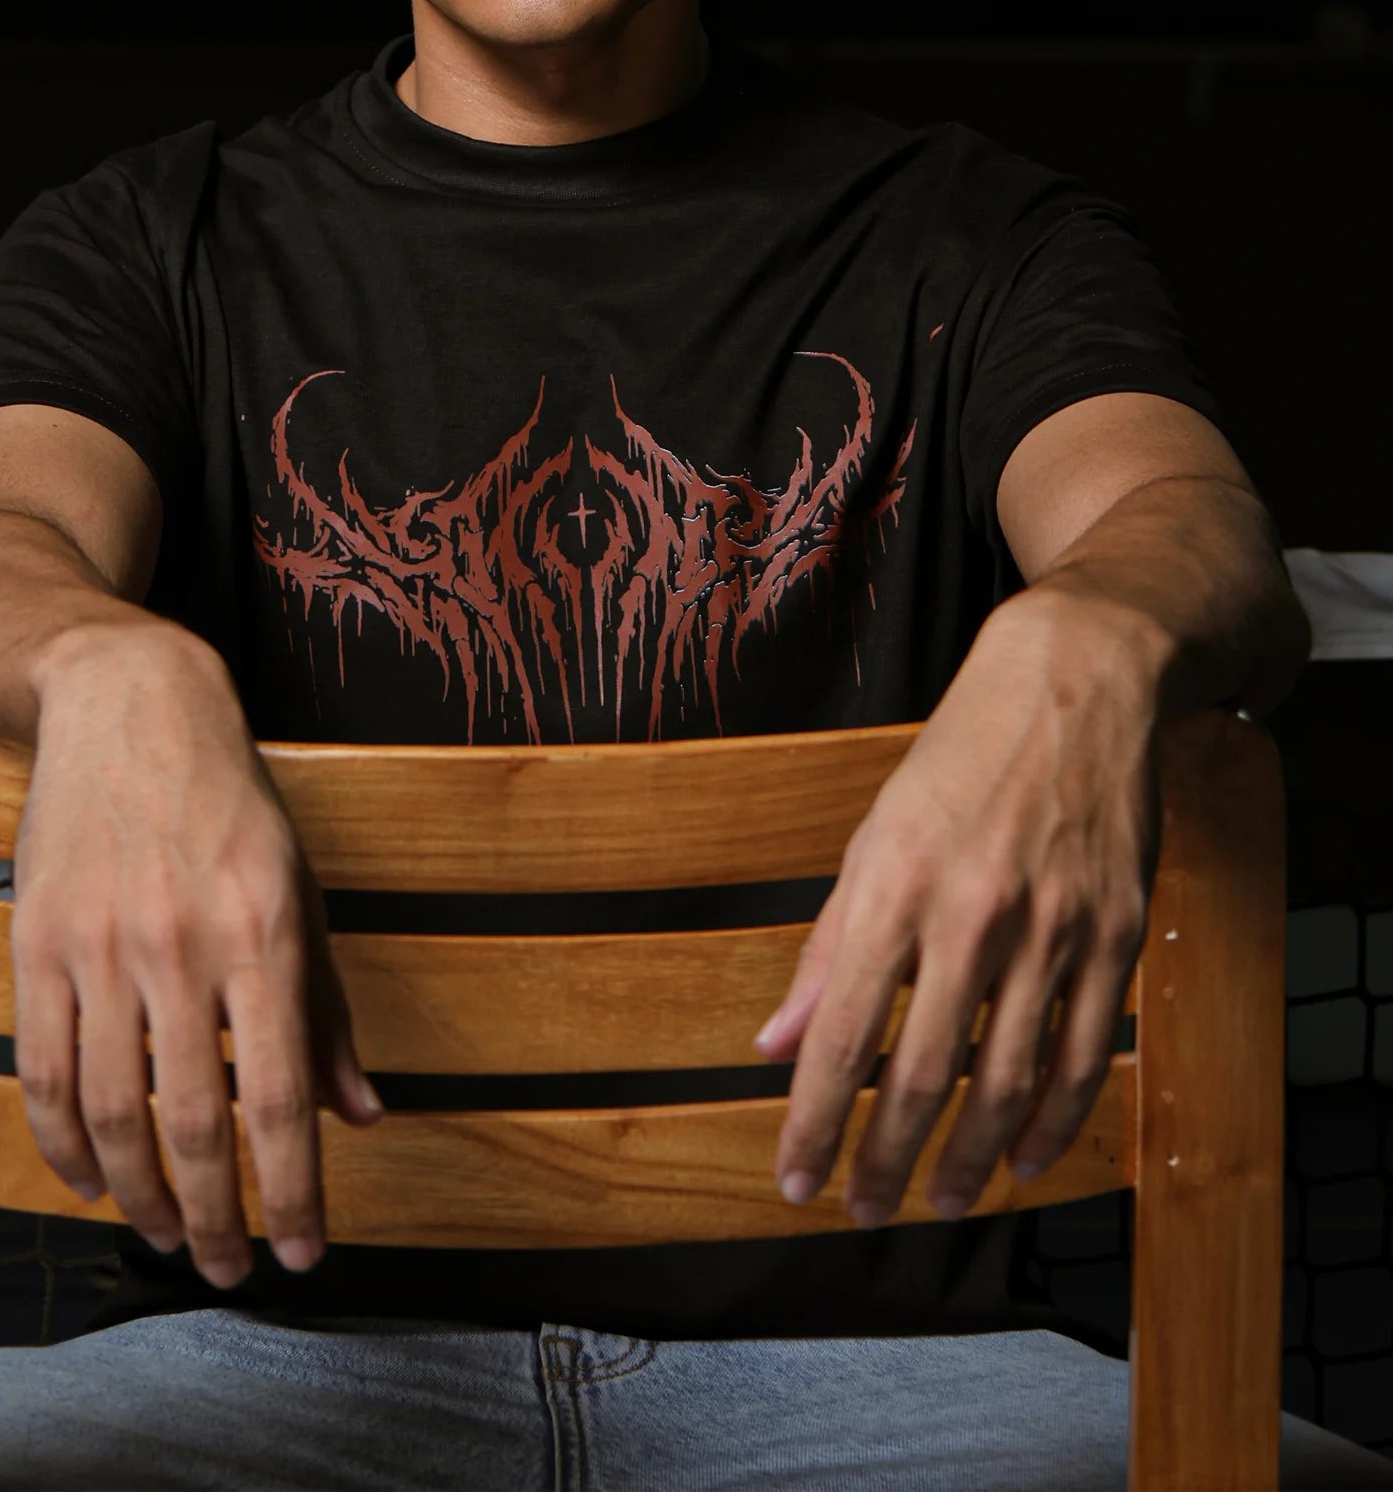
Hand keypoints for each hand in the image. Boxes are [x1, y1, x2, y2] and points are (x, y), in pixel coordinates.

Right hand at [9, 622, 382, 1289]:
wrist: (131, 707)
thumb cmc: (233, 805)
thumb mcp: (304, 891)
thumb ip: (327, 1010)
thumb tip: (362, 1116)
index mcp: (265, 932)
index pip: (279, 1097)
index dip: (292, 1191)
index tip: (301, 1254)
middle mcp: (183, 945)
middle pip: (191, 1124)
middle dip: (215, 1217)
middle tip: (229, 1266)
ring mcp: (101, 946)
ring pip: (111, 1113)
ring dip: (140, 1196)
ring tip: (169, 1234)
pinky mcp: (38, 943)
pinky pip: (44, 1071)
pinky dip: (65, 1144)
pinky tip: (92, 1179)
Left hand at [754, 591, 1158, 1226]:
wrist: (1077, 683)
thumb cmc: (960, 756)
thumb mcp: (874, 834)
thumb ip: (829, 947)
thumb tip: (776, 1043)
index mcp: (896, 883)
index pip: (844, 1032)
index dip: (815, 1120)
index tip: (796, 1180)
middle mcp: (973, 912)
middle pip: (925, 1072)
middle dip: (888, 1158)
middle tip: (867, 1210)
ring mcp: (1055, 926)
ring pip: (1009, 1079)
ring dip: (968, 1156)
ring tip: (940, 1201)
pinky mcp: (1116, 932)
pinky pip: (1082, 1052)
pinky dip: (1053, 1120)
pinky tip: (1021, 1158)